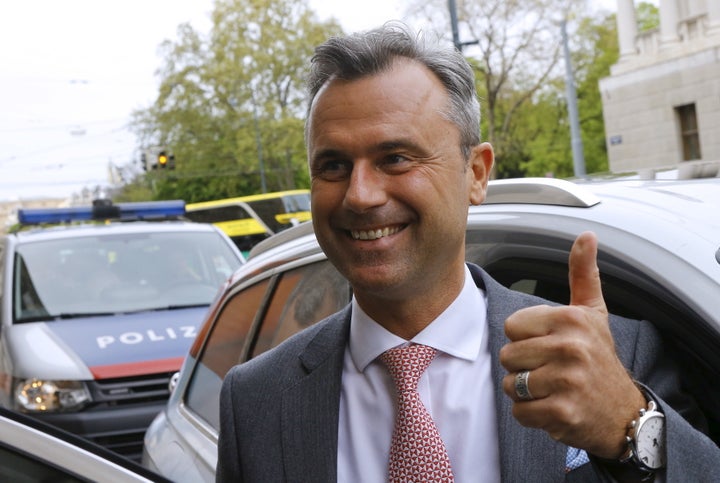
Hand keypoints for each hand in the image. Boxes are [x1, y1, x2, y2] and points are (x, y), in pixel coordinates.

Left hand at [499, 231, 645, 458]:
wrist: (623, 413)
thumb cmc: (599, 358)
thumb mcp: (593, 314)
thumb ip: (583, 275)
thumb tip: (587, 235)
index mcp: (571, 318)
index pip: (511, 326)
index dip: (526, 339)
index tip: (550, 345)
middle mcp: (571, 347)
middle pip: (507, 355)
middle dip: (523, 367)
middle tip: (552, 371)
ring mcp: (568, 381)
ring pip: (510, 385)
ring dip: (526, 392)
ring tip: (553, 389)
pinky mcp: (563, 413)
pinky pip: (520, 412)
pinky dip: (532, 415)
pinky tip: (554, 409)